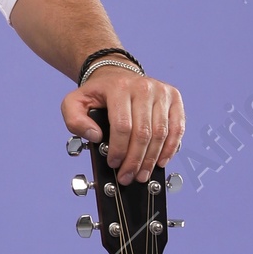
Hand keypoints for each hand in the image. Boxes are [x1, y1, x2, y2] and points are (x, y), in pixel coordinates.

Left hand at [61, 68, 183, 184]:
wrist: (117, 76)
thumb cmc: (98, 94)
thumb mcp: (75, 102)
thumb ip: (75, 120)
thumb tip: (96, 136)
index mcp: (119, 87)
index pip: (122, 125)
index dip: (118, 149)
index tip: (113, 164)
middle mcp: (144, 87)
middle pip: (143, 133)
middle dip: (135, 160)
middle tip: (128, 176)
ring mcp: (161, 92)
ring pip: (161, 133)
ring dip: (152, 159)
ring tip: (142, 174)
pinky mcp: (174, 98)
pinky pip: (177, 128)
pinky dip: (170, 148)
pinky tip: (161, 161)